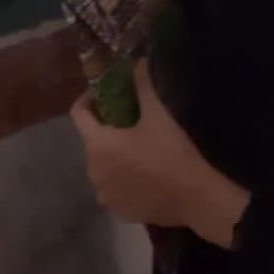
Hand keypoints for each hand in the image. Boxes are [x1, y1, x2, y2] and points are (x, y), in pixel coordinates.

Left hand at [70, 61, 249, 248]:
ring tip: (137, 147)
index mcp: (97, 145)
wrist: (195, 198)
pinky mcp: (118, 212)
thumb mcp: (158, 115)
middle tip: (129, 119)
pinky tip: (142, 173)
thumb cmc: (171, 153)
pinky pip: (112, 188)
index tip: (104, 94)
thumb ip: (143, 85)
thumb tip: (138, 61)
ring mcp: (104, 195)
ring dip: (113, 155)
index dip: (88, 100)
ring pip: (102, 166)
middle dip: (106, 128)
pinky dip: (121, 178)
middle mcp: (93, 171)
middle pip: (91, 141)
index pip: (78, 114)